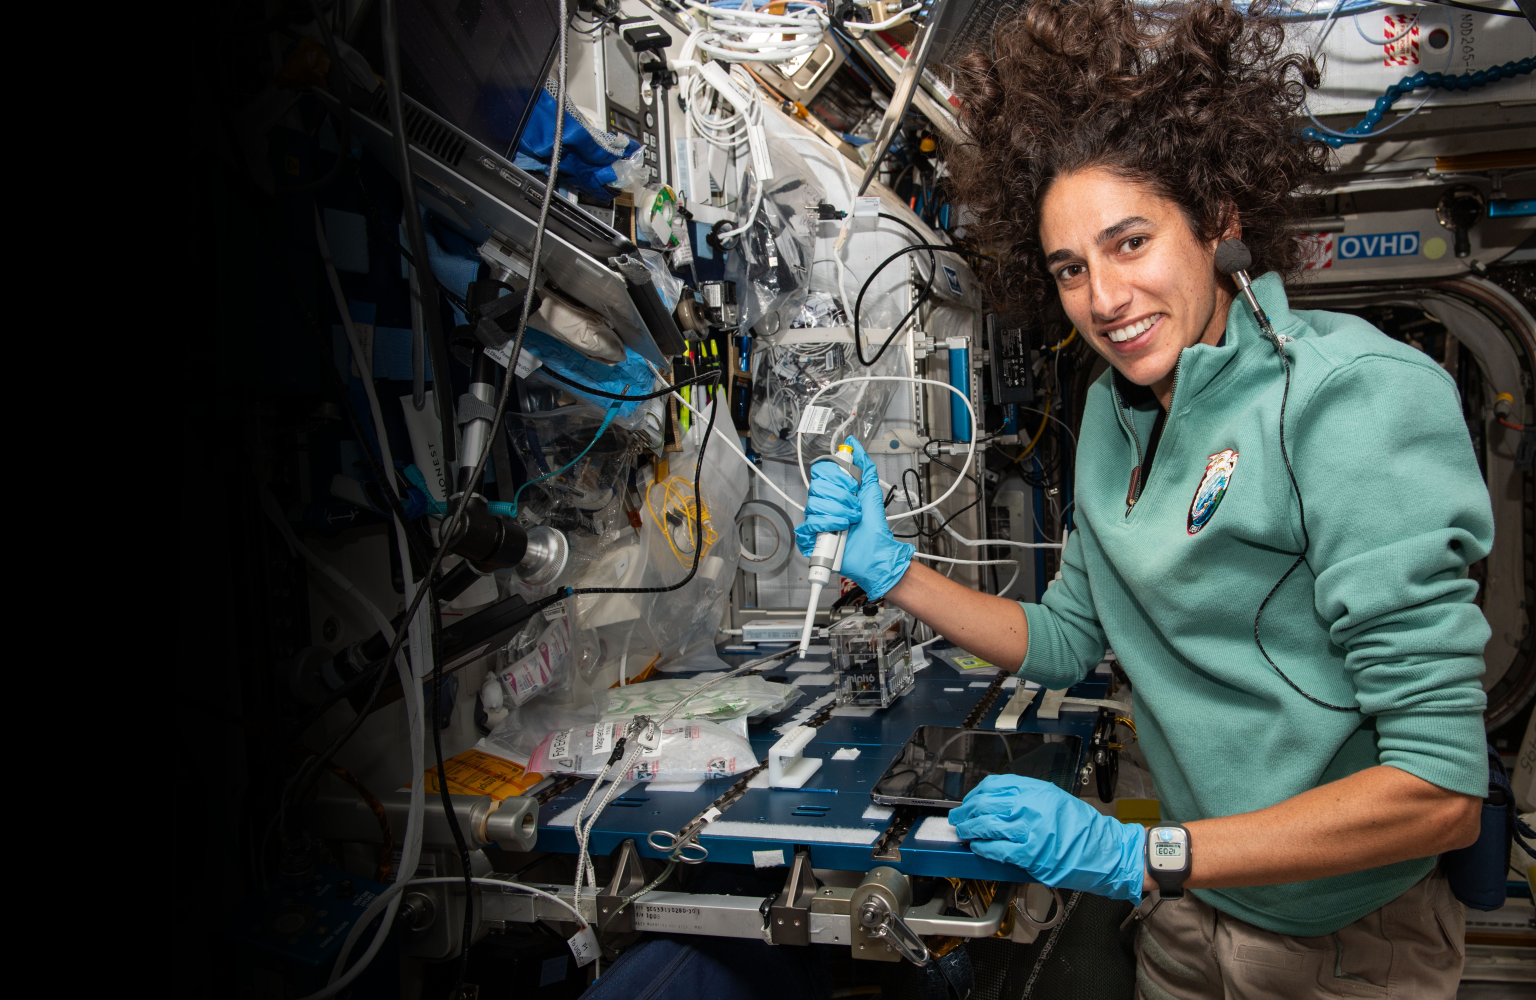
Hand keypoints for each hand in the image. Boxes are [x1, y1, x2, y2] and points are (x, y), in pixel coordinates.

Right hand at [794, 437, 914, 599]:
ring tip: (850, 521)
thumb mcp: (871, 491)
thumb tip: (855, 445)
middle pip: (817, 487)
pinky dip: (828, 525)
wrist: (875, 552)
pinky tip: (839, 530)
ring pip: (815, 505)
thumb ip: (864, 466)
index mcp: (833, 492)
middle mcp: (822, 504)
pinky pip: (810, 524)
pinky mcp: (810, 538)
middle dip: (842, 498)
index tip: (852, 486)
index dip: (838, 477)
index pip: (821, 472)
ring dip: (839, 513)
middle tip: (854, 507)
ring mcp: (815, 521)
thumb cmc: (873, 527)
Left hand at [949, 775, 1145, 902]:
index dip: (975, 794)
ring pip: (987, 826)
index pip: (993, 786)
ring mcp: (1029, 831)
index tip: (969, 801)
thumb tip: (996, 800)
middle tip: (959, 817)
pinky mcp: (1030, 855)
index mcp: (1036, 790)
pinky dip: (983, 847)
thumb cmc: (1081, 828)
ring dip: (970, 829)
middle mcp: (1031, 807)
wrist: (1104, 851)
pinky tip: (978, 847)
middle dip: (966, 811)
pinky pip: (997, 849)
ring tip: (964, 831)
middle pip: (985, 804)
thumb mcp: (1053, 798)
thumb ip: (1026, 796)